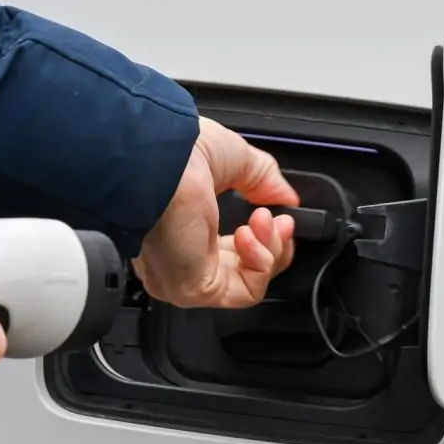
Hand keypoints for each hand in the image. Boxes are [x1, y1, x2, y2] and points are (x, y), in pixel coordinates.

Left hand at [132, 117, 299, 308]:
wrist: (156, 157)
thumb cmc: (175, 151)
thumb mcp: (233, 158)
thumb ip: (263, 179)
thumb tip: (286, 197)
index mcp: (182, 230)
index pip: (232, 251)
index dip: (264, 236)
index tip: (280, 215)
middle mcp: (180, 258)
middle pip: (245, 272)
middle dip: (273, 244)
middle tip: (280, 220)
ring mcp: (184, 277)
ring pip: (250, 284)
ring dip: (270, 249)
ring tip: (262, 220)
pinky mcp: (192, 288)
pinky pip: (246, 292)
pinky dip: (261, 262)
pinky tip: (251, 234)